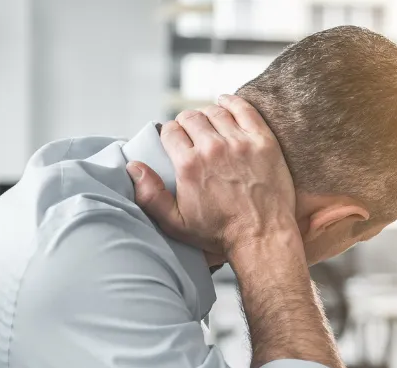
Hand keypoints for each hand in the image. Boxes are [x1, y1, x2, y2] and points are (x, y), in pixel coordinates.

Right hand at [128, 94, 298, 257]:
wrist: (262, 237)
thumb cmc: (220, 233)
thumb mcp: (176, 223)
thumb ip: (150, 195)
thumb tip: (133, 166)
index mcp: (189, 165)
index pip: (170, 131)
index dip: (170, 133)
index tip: (175, 139)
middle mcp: (213, 149)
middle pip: (191, 117)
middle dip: (187, 122)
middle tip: (192, 132)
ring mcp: (240, 143)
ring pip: (216, 111)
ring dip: (208, 114)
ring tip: (209, 123)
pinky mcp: (264, 142)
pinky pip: (245, 109)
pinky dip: (232, 102)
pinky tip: (226, 103)